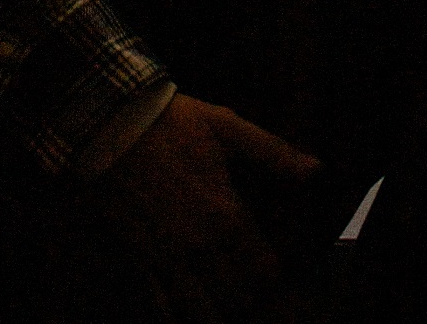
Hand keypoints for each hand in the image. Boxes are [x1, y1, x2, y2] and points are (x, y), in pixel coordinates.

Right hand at [89, 92, 319, 321]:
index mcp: (226, 214)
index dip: (277, 280)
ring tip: (229, 310)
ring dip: (219, 315)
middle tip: (259, 300)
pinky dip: (177, 317)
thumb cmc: (172, 122)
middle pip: (238, 298)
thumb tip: (315, 170)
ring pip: (201, 311)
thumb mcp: (227, 127)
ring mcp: (167, 258)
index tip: (280, 278)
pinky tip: (188, 317)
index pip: (264, 269)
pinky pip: (160, 305)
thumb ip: (273, 153)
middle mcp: (200, 246)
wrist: (110, 124)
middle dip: (252, 304)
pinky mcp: (139, 260)